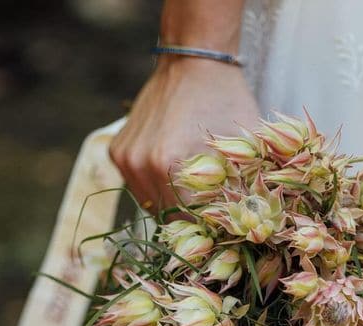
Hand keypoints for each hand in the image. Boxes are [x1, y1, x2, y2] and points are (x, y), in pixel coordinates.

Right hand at [109, 57, 259, 212]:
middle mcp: (141, 163)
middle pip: (167, 217)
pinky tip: (172, 169)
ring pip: (150, 204)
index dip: (207, 225)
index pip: (188, 220)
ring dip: (170, 204)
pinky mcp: (118, 153)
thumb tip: (242, 227)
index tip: (221, 222)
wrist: (193, 61)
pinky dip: (155, 186)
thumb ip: (242, 186)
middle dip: (189, 218)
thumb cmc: (225, 100)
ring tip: (191, 190)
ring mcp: (126, 158)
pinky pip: (138, 187)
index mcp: (169, 163)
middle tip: (209, 209)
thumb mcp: (244, 144)